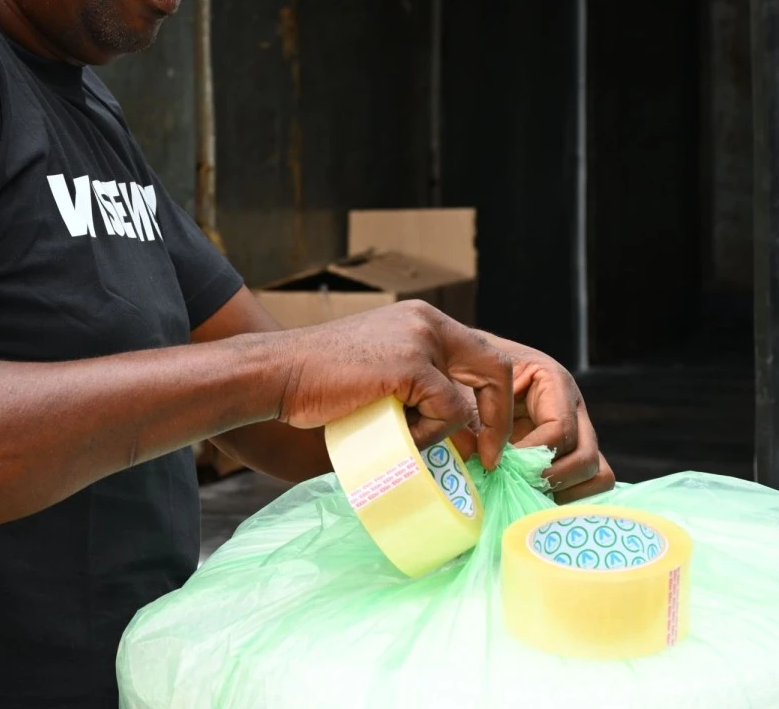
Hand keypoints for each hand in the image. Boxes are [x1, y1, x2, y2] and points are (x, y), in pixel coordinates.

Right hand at [270, 300, 515, 468]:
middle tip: (490, 457)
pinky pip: (446, 412)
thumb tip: (463, 426)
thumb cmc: (322, 383)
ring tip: (405, 436)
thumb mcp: (382, 370)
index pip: (484, 355)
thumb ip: (421, 383)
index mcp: (423, 320)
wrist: (278, 374)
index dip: (494, 398)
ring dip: (443, 432)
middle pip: (496, 368)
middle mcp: (427, 322)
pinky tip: (393, 431)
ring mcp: (420, 340)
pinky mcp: (411, 365)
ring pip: (465, 400)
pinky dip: (427, 434)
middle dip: (499, 419)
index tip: (487, 438)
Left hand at [452, 338, 613, 502]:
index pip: (559, 429)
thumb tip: (488, 464)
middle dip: (549, 478)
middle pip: (586, 457)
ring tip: (525, 490)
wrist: (468, 363)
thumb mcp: (470, 385)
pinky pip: (591, 483)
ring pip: (597, 473)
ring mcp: (578, 432)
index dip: (532, 456)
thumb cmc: (470, 371)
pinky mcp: (573, 454)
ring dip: (563, 490)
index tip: (500, 465)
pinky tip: (534, 494)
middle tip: (514, 483)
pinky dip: (568, 496)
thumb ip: (479, 417)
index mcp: (553, 381)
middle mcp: (573, 408)